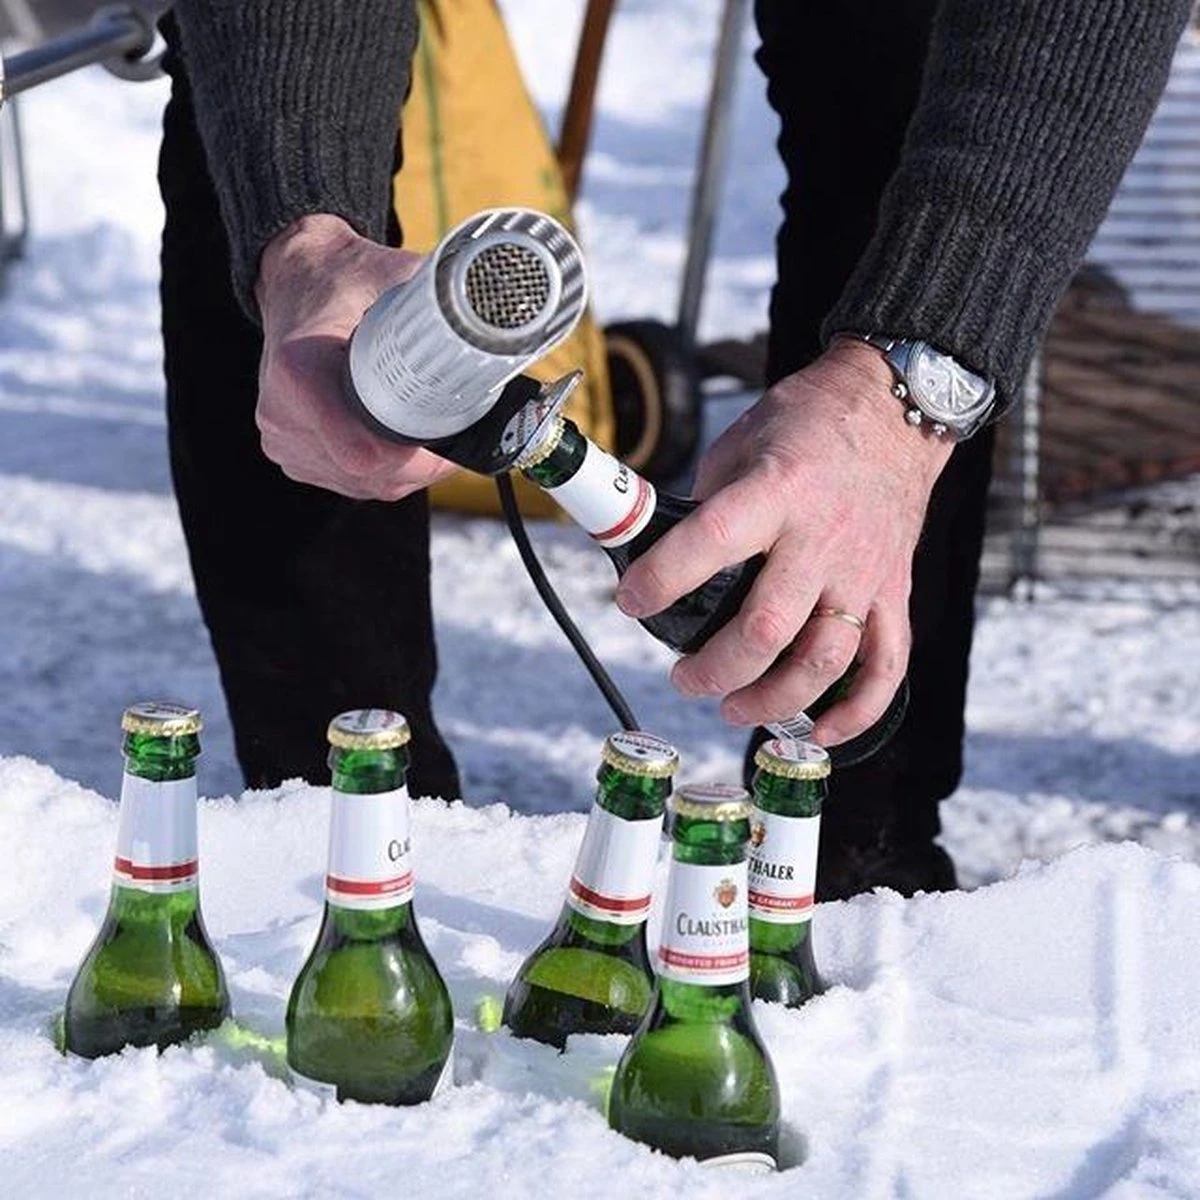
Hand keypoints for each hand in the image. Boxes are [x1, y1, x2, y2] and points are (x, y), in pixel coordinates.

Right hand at [254, 214, 458, 499]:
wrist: (297, 282)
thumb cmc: (344, 280)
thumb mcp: (391, 274)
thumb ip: (440, 295)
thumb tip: (495, 316)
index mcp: (299, 370)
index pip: (362, 449)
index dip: (417, 457)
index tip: (449, 438)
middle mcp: (282, 414)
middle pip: (374, 473)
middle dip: (424, 463)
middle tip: (459, 433)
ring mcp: (284, 441)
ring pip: (366, 484)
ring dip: (407, 471)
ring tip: (433, 434)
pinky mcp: (290, 455)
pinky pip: (350, 482)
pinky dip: (384, 472)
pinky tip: (402, 443)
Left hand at [614, 339, 953, 746]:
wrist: (897, 410)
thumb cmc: (807, 425)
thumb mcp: (740, 446)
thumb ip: (706, 505)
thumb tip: (659, 555)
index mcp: (776, 492)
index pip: (711, 543)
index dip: (662, 579)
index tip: (630, 601)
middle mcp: (821, 539)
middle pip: (767, 626)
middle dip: (715, 667)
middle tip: (683, 678)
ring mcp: (863, 572)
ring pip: (824, 658)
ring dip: (774, 698)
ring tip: (733, 707)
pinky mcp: (894, 592)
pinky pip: (887, 666)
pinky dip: (857, 711)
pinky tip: (820, 732)